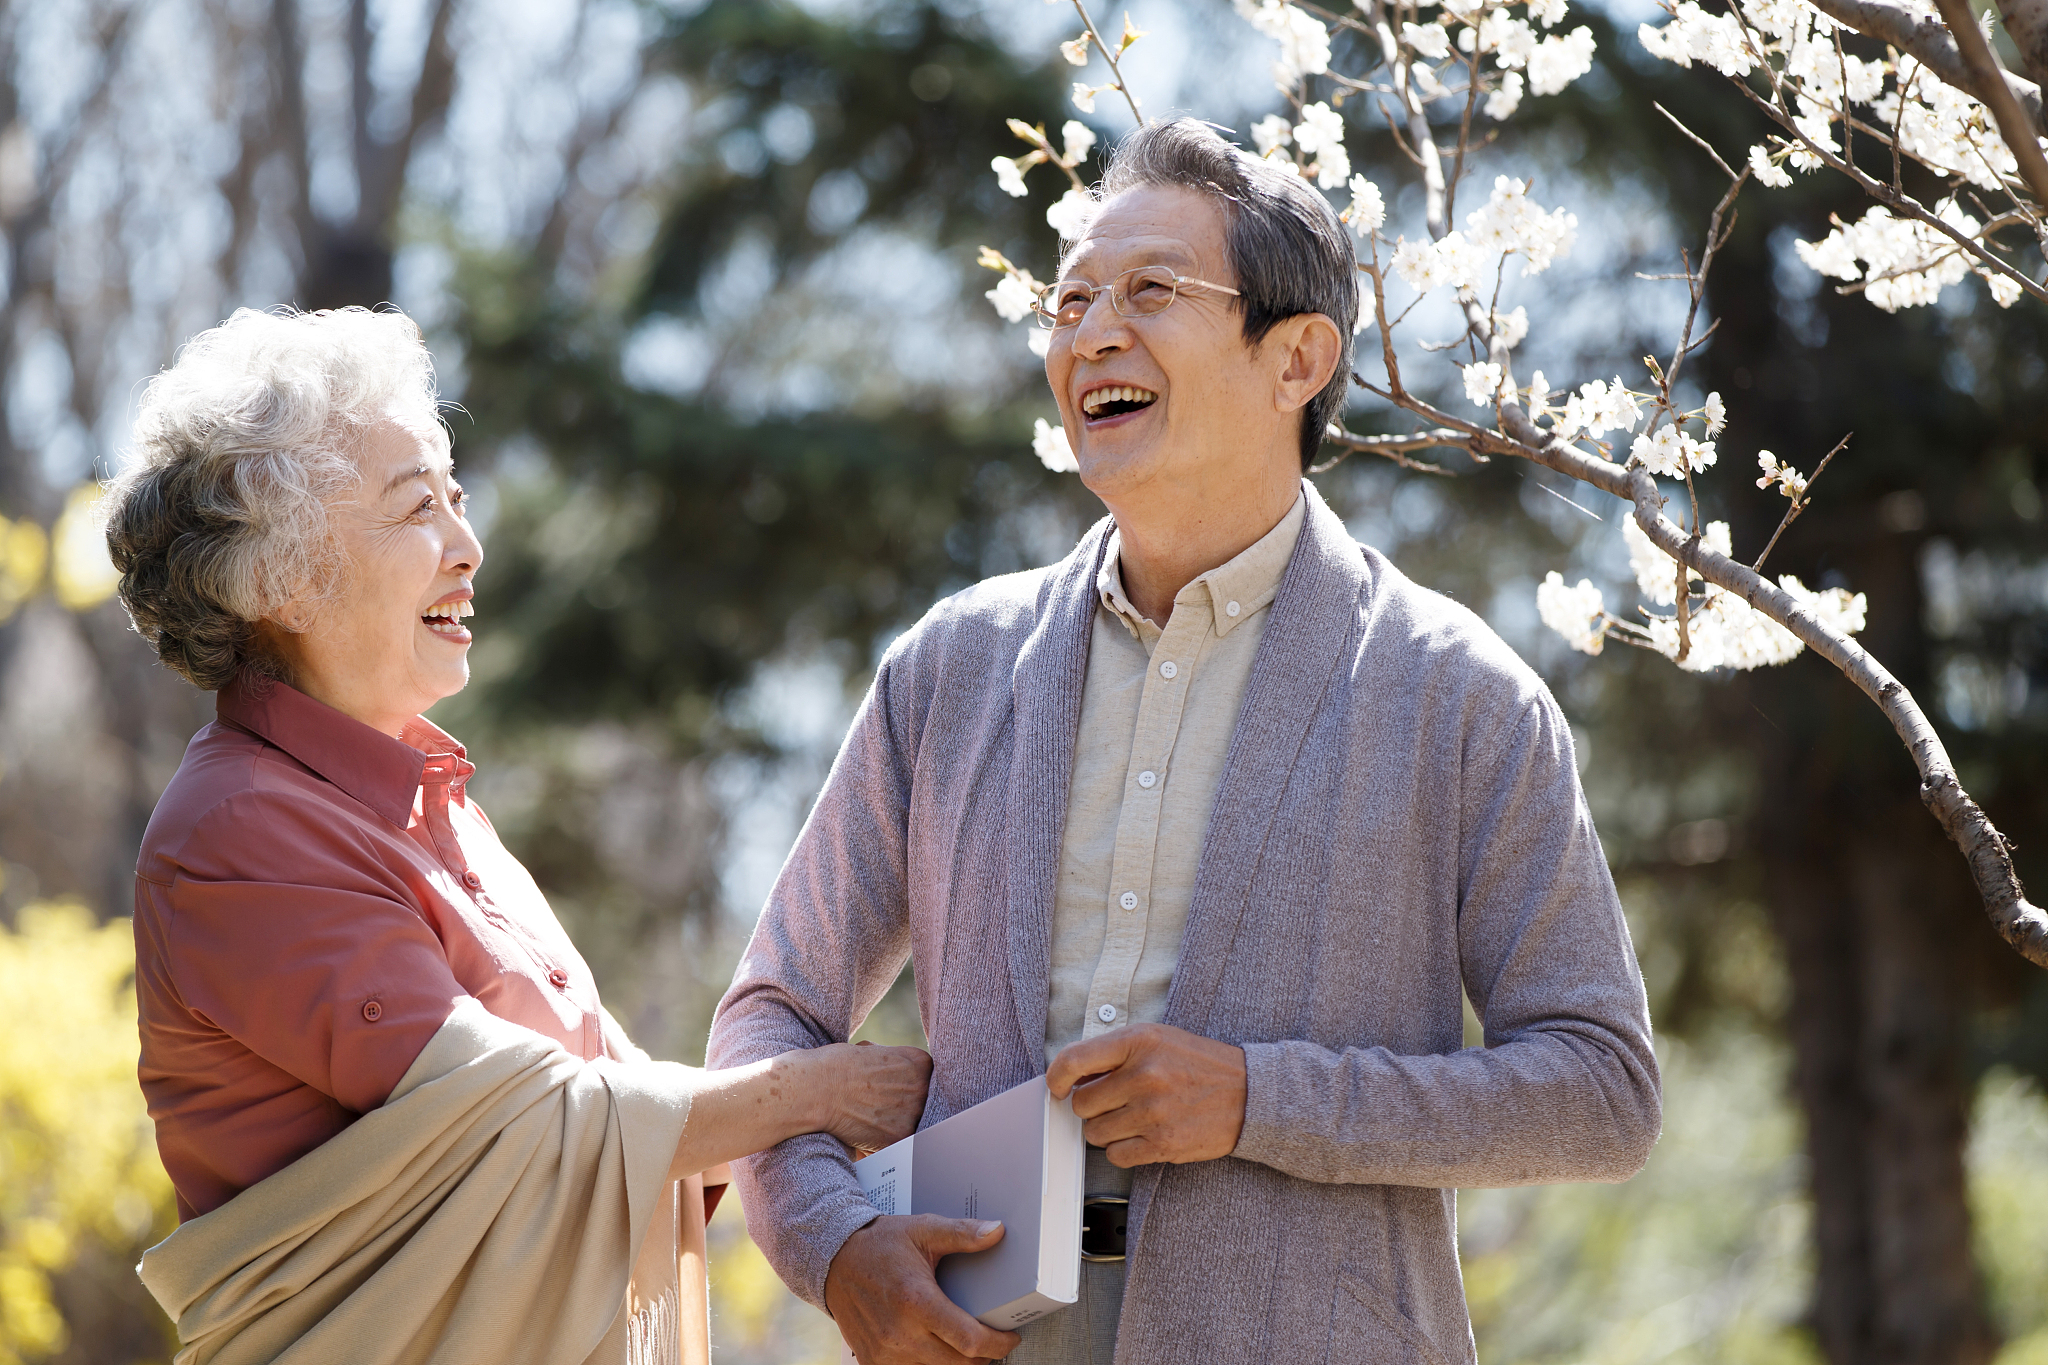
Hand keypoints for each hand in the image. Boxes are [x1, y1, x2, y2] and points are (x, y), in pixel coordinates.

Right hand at [807, 1041, 931, 1151]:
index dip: (904, 1088)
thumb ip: (895, 1065)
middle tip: (873, 1107)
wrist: (811, 1089)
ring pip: (909, 1128)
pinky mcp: (897, 1138)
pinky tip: (861, 1136)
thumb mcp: (873, 1052)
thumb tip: (903, 1076)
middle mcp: (922, 1087)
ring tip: (865, 1120)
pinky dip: (879, 1148)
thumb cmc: (834, 1067)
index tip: (886, 1091)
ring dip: (891, 1130)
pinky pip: (895, 1148)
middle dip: (900, 1110)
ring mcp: (912, 1113)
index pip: (925, 1083)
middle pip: (921, 1106)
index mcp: (920, 1062)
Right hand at [826, 1215, 1022, 1363]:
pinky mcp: (872, 1361)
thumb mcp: (923, 1229)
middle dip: (984, 1357)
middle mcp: (900, 1333)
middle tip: (994, 1343)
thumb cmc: (879, 1244)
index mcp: (916, 1300)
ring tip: (968, 1347)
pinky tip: (937, 1351)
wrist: (833, 1259)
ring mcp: (885, 1352)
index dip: (998, 1344)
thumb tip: (997, 1231)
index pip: (969, 1339)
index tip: (1010, 1338)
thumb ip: (962, 1233)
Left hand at [1045, 1022, 1246, 1166]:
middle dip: (1091, 1106)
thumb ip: (1117, 1052)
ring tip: (1131, 1119)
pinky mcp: (1163, 1143)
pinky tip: (1140, 1137)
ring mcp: (1153, 1112)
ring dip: (1106, 1130)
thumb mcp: (1159, 1039)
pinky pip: (1116, 1155)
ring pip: (1095, 1133)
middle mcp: (1144, 1075)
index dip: (1056, 1076)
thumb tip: (1073, 1075)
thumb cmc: (1202, 1065)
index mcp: (1139, 1041)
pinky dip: (1122, 1150)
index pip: (1075, 1059)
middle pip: (1082, 1103)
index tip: (1056, 1086)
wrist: (1250, 1094)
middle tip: (1112, 1103)